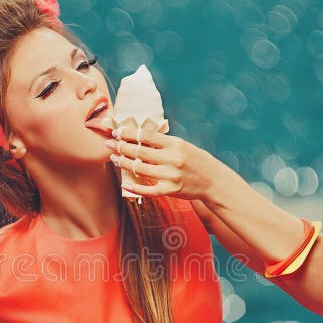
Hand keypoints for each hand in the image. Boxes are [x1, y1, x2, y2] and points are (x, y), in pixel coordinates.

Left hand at [105, 126, 221, 200]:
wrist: (213, 180)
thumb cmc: (196, 161)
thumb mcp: (182, 146)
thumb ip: (163, 143)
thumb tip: (139, 137)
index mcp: (174, 144)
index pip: (145, 136)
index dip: (128, 133)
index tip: (116, 131)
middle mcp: (172, 158)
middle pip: (139, 151)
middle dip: (121, 146)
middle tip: (109, 144)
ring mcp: (171, 175)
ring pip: (140, 169)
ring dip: (124, 163)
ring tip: (115, 159)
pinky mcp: (171, 190)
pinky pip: (149, 190)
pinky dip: (135, 188)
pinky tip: (125, 184)